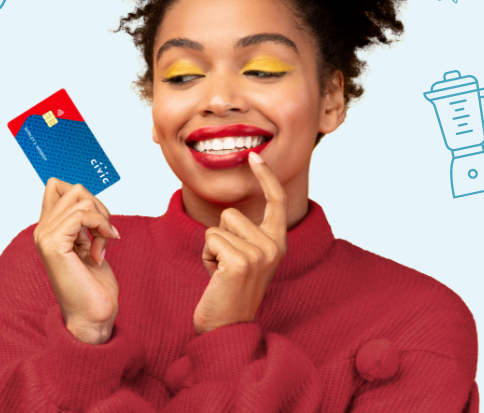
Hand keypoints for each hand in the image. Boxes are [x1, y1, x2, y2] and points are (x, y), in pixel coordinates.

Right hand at [33, 177, 121, 343]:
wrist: (92, 315)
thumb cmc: (93, 285)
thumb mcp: (89, 242)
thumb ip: (82, 219)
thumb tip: (84, 194)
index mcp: (49, 228)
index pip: (56, 185)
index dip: (86, 196)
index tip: (97, 224)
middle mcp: (42, 230)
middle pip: (75, 189)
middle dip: (99, 208)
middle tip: (104, 236)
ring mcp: (44, 236)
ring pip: (81, 199)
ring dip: (102, 221)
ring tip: (101, 246)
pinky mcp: (52, 243)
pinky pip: (82, 213)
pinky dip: (101, 227)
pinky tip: (101, 250)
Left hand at [193, 152, 287, 334]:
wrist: (228, 327)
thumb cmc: (230, 291)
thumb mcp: (246, 258)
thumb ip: (247, 235)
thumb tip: (232, 213)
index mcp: (278, 243)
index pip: (276, 201)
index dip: (266, 176)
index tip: (255, 155)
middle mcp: (274, 247)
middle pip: (232, 214)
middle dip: (220, 237)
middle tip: (227, 267)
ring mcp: (259, 254)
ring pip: (218, 226)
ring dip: (212, 248)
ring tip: (222, 272)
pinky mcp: (240, 262)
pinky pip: (209, 239)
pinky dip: (205, 257)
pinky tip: (216, 277)